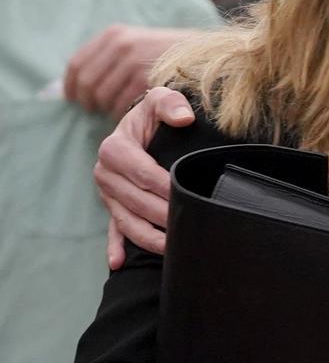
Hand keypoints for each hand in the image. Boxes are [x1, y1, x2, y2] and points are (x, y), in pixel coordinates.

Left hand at [64, 25, 196, 118]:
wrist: (213, 55)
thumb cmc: (175, 56)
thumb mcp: (139, 46)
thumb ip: (110, 60)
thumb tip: (68, 87)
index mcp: (114, 35)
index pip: (76, 65)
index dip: (72, 87)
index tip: (76, 99)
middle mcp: (121, 45)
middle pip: (86, 84)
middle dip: (90, 102)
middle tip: (101, 111)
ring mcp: (134, 62)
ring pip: (103, 98)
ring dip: (111, 109)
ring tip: (125, 109)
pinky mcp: (147, 80)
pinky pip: (122, 106)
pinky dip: (127, 113)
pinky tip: (139, 112)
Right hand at [95, 87, 194, 268]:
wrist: (142, 124)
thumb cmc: (156, 113)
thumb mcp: (161, 99)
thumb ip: (171, 103)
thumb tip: (184, 118)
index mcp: (116, 148)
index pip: (142, 173)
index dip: (164, 186)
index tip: (186, 194)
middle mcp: (106, 172)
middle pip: (136, 201)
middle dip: (161, 215)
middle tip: (187, 226)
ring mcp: (108, 192)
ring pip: (127, 219)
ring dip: (147, 236)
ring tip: (170, 248)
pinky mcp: (112, 206)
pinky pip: (113, 229)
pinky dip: (115, 246)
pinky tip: (119, 263)